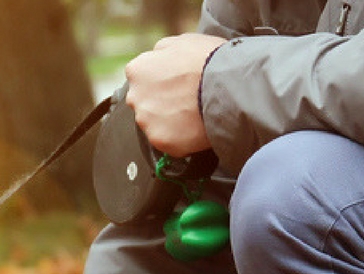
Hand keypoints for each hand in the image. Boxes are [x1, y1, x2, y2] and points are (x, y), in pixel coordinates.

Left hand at [123, 34, 227, 156]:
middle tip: (187, 103)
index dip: (162, 83)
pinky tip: (197, 128)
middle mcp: (135, 96)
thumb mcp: (183, 41)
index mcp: (138, 70)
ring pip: (156, 125)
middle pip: (146, 104)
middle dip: (163, 104)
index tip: (177, 86)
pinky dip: (182, 139)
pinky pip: (170, 143)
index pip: (142, 80)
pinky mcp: (161, 141)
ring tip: (195, 116)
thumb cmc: (210, 59)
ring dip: (172, 123)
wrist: (228, 85)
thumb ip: (163, 51)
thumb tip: (159, 57)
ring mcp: (147, 121)